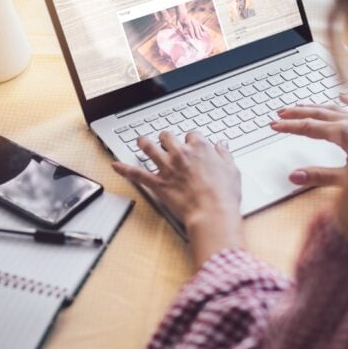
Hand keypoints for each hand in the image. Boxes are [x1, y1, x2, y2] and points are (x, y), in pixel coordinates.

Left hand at [112, 131, 243, 263]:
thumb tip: (222, 144)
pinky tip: (115, 165)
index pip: (192, 135)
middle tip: (166, 140)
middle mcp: (181, 154)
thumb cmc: (224, 195)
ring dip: (143, 143)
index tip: (192, 144)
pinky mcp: (157, 183)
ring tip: (140, 140)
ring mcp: (167, 168)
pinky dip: (124, 169)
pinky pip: (136, 174)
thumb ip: (224, 155)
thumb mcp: (232, 170)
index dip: (191, 139)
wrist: (212, 213)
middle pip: (168, 136)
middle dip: (166, 138)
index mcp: (200, 149)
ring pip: (149, 148)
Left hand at [175, 3, 204, 39]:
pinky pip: (201, 24)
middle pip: (195, 26)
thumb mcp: (178, 23)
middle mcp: (191, 20)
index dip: (192, 32)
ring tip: (202, 35)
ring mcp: (195, 20)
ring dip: (200, 31)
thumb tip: (183, 33)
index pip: (190, 27)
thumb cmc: (179, 20)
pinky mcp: (197, 21)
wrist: (182, 13)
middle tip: (198, 38)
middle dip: (197, 32)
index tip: (193, 37)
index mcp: (186, 20)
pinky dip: (204, 27)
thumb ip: (180, 28)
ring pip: (198, 25)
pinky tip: (206, 30)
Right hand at [270, 94, 347, 186]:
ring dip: (316, 106)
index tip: (274, 125)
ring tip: (301, 105)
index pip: (309, 128)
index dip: (290, 127)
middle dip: (298, 113)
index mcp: (344, 134)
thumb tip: (294, 175)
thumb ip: (319, 177)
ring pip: (336, 108)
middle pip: (319, 114)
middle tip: (280, 113)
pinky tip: (342, 94)